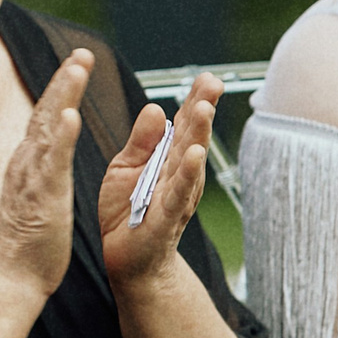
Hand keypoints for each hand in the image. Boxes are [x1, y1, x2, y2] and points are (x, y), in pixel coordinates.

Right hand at [0, 48, 90, 298]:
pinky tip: (71, 116)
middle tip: (82, 52)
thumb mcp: (37, 201)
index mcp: (30, 168)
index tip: (77, 64)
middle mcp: (25, 167)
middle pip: (45, 115)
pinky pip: (51, 164)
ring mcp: (30, 181)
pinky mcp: (39, 200)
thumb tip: (43, 160)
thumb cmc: (27, 248)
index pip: (47, 122)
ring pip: (47, 131)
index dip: (62, 91)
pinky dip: (61, 138)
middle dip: (64, 81)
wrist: (7, 281)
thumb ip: (39, 177)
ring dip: (62, 96)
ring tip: (77, 68)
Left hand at [99, 76, 218, 290]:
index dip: (194, 102)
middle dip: (201, 110)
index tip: (206, 77)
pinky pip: (176, 194)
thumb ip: (140, 142)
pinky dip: (186, 175)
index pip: (182, 126)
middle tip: (212, 82)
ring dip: (197, 136)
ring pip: (188, 162)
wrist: (127, 261)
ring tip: (203, 109)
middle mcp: (177, 176)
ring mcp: (174, 197)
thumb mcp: (125, 169)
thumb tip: (154, 108)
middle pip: (191, 138)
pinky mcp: (165, 219)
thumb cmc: (127, 211)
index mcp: (166, 161)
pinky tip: (195, 155)